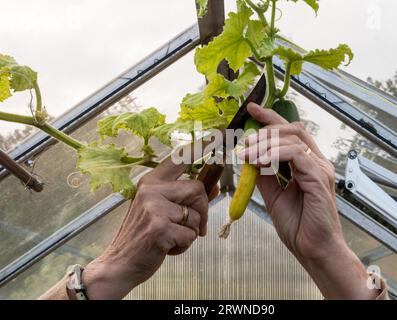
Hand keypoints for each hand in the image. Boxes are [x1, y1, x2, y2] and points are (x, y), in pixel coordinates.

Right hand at [82, 158, 211, 299]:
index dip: (203, 144)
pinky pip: (190, 235)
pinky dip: (185, 246)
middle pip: (197, 189)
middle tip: (196, 227)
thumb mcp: (161, 210)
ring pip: (196, 215)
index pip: (181, 157)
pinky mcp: (160, 229)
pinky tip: (167, 248)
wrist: (120, 263)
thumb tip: (214, 187)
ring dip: (191, 232)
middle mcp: (151, 190)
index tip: (221, 132)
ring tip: (172, 237)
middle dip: (203, 210)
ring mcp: (154, 208)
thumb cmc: (143, 235)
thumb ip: (186, 197)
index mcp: (151, 181)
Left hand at [239, 103, 379, 299]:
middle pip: (292, 129)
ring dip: (265, 143)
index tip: (251, 110)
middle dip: (266, 129)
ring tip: (247, 153)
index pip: (289, 132)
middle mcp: (316, 162)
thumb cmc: (299, 226)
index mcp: (306, 164)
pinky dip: (275, 154)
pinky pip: (296, 155)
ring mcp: (320, 169)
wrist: (313, 250)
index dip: (270, 118)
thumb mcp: (273, 195)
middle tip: (245, 140)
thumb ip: (264, 175)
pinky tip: (258, 162)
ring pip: (293, 139)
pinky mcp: (319, 178)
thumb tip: (249, 158)